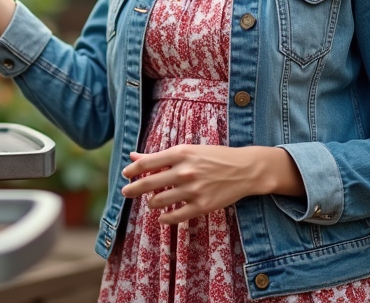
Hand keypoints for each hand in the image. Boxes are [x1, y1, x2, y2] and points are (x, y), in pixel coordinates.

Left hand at [121, 145, 302, 224]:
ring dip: (151, 203)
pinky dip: (164, 218)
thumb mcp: (187, 150)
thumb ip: (159, 156)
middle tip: (125, 192)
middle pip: (148, 184)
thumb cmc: (213, 157)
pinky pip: (174, 217)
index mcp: (180, 154)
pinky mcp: (202, 206)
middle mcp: (184, 172)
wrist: (244, 169)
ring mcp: (193, 190)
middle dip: (133, 189)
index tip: (125, 175)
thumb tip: (133, 156)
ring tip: (152, 202)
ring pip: (159, 202)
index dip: (132, 170)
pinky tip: (162, 216)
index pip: (146, 163)